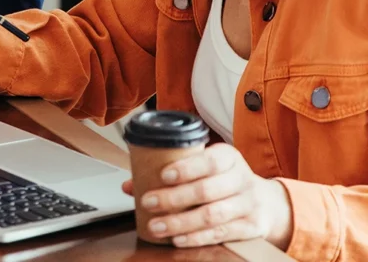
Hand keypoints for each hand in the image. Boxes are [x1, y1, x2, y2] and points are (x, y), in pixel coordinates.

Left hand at [123, 143, 292, 248]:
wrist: (267, 203)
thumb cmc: (224, 180)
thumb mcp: (206, 168)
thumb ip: (171, 172)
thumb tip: (130, 185)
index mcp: (228, 157)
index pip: (208, 160)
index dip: (186, 168)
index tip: (163, 175)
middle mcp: (241, 179)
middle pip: (206, 190)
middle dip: (174, 198)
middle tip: (148, 202)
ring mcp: (248, 204)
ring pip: (212, 215)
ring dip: (180, 222)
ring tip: (156, 226)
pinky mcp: (251, 228)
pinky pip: (221, 234)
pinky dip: (197, 238)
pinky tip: (178, 239)